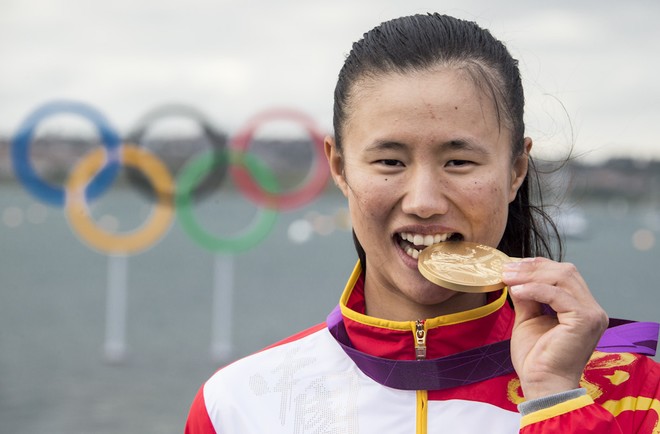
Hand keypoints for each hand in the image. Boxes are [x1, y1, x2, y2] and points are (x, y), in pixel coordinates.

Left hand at [502, 257, 608, 399]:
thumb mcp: (528, 319)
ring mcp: (592, 314)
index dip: (537, 265)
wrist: (542, 384)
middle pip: (565, 271)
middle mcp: (592, 309)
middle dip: (532, 267)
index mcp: (582, 308)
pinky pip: (557, 294)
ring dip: (531, 275)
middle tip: (506, 269)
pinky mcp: (585, 320)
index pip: (563, 274)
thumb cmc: (536, 358)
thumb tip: (514, 276)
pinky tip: (516, 291)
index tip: (511, 265)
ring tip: (508, 278)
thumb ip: (527, 297)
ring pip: (563, 278)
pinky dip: (534, 289)